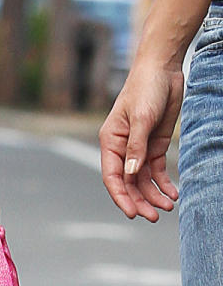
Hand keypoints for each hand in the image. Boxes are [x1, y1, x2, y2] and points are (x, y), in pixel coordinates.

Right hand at [99, 61, 180, 220]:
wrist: (163, 68)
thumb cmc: (146, 88)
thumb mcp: (142, 118)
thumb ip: (137, 147)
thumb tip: (132, 174)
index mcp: (111, 142)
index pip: (112, 176)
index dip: (121, 196)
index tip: (132, 213)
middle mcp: (123, 149)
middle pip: (129, 183)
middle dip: (140, 200)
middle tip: (154, 217)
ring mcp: (139, 148)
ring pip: (143, 180)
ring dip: (154, 194)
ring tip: (168, 206)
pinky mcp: (155, 145)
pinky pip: (157, 170)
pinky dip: (164, 182)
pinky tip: (173, 193)